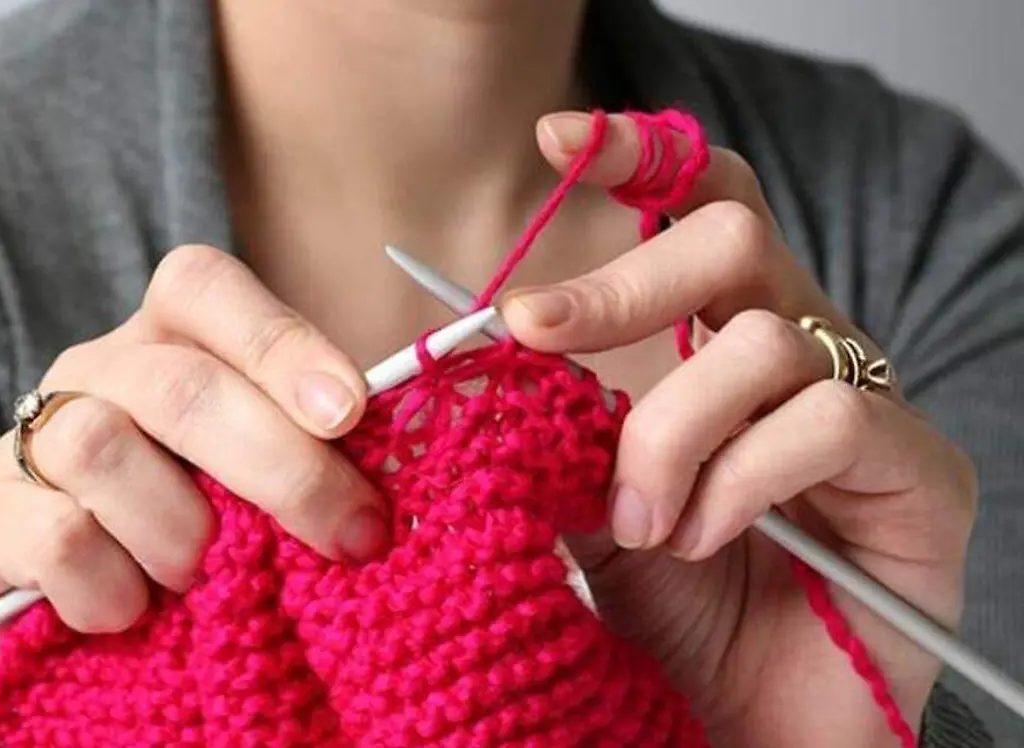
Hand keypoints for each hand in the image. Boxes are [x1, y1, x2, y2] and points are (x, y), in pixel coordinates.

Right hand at [0, 247, 388, 631]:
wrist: (100, 601)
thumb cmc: (214, 521)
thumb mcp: (274, 471)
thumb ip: (321, 445)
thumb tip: (399, 458)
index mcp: (174, 338)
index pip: (206, 289)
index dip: (281, 344)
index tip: (350, 413)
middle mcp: (98, 369)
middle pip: (177, 383)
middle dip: (280, 467)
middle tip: (350, 535)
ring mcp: (29, 433)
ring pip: (101, 447)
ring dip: (183, 535)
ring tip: (206, 578)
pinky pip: (54, 535)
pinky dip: (113, 587)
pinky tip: (131, 609)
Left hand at [504, 112, 977, 746]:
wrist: (743, 727)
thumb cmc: (667, 615)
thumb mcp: (583, 504)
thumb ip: (553, 425)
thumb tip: (480, 356)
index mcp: (722, 347)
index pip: (705, 210)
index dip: (641, 159)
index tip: (557, 142)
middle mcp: (800, 358)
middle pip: (736, 237)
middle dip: (623, 281)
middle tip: (536, 332)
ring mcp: (867, 410)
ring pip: (764, 341)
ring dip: (669, 431)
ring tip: (638, 521)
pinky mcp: (922, 477)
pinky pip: (829, 422)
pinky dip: (741, 476)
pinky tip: (705, 535)